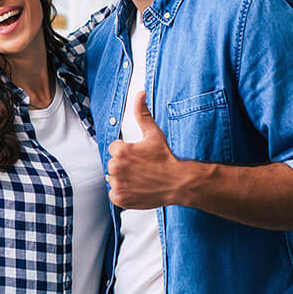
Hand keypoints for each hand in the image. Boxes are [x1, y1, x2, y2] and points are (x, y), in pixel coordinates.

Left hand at [107, 92, 181, 208]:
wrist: (178, 182)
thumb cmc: (166, 157)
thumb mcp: (153, 133)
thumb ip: (142, 112)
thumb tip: (139, 94)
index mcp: (120, 151)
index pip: (114, 149)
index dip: (127, 151)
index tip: (138, 156)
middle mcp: (116, 168)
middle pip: (113, 163)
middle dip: (125, 164)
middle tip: (141, 167)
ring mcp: (118, 184)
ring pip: (114, 178)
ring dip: (123, 178)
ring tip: (140, 177)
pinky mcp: (121, 198)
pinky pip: (114, 194)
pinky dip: (123, 193)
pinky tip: (136, 188)